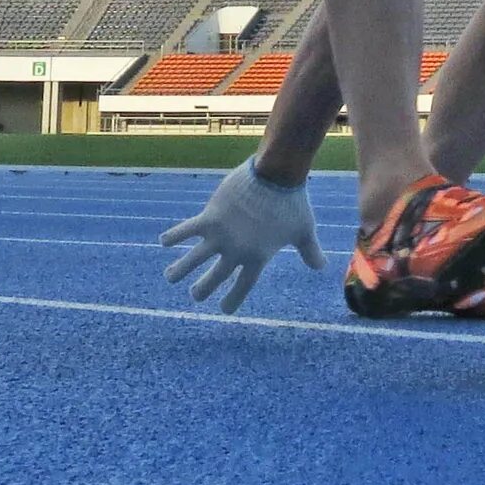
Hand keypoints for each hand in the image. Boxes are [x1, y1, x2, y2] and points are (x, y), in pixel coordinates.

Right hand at [159, 157, 323, 313]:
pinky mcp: (209, 216)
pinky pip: (186, 229)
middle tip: (195, 296)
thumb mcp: (304, 230)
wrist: (275, 175)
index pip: (242, 286)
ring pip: (194, 258)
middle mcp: (236, 251)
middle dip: (202, 289)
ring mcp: (220, 235)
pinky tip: (163, 242)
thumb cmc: (292, 203)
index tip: (223, 309)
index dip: (232, 299)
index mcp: (257, 258)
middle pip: (214, 278)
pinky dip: (174, 235)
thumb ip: (310, 251)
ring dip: (180, 269)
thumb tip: (321, 266)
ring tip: (170, 277)